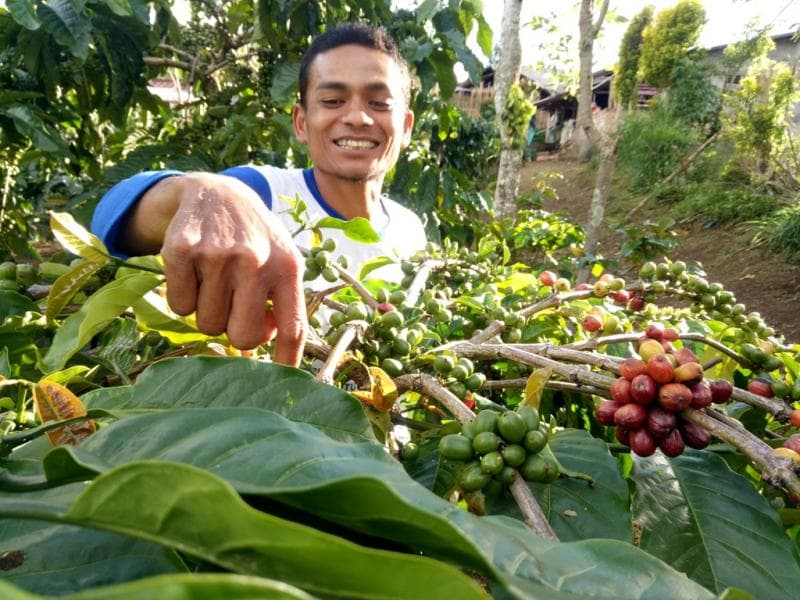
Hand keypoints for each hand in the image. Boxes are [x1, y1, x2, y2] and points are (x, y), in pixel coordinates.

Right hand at [159, 173, 306, 364]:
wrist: (217, 193)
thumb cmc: (255, 239)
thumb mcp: (282, 260)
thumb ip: (283, 302)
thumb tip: (272, 350)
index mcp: (288, 267)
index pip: (292, 328)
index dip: (286, 360)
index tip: (282, 380)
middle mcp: (256, 260)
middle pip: (243, 337)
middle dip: (236, 332)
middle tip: (233, 308)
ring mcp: (218, 254)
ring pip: (207, 325)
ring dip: (208, 311)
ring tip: (216, 281)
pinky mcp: (181, 250)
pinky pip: (180, 307)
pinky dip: (184, 297)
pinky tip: (195, 271)